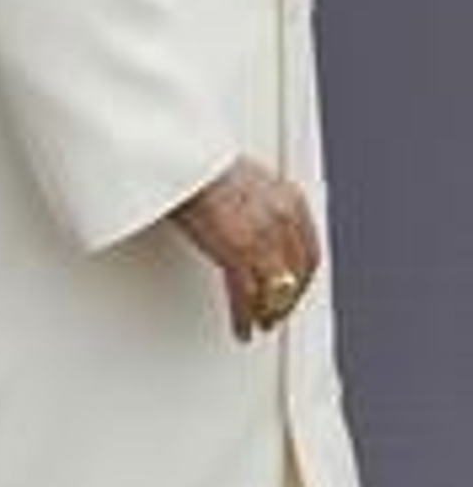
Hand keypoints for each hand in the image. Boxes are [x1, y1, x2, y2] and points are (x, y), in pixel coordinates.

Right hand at [170, 156, 320, 341]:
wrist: (179, 157)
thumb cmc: (198, 163)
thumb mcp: (241, 178)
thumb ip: (256, 203)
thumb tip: (251, 222)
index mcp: (287, 196)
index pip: (307, 250)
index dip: (301, 277)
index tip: (292, 289)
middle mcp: (281, 217)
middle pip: (296, 274)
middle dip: (288, 299)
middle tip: (276, 313)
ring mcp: (261, 236)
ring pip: (274, 289)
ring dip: (269, 312)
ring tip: (261, 324)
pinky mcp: (237, 252)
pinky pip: (246, 295)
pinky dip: (244, 317)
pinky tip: (242, 328)